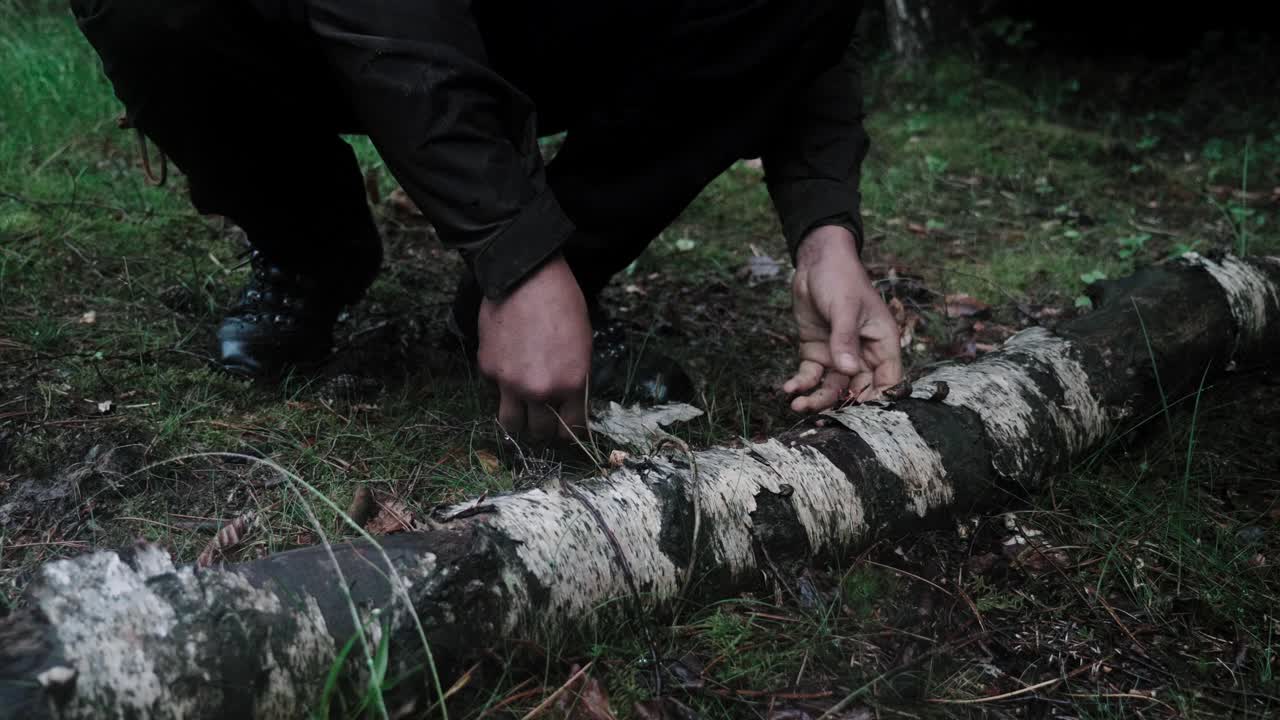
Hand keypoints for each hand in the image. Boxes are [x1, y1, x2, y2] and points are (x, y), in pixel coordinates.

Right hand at [478, 254, 591, 441]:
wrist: (526, 277)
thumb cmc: (563, 304)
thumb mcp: (583, 345)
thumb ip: (574, 379)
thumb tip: (566, 402)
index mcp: (571, 383)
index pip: (571, 429)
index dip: (569, 432)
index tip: (566, 430)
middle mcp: (540, 390)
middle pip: (540, 431)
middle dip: (543, 428)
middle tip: (543, 418)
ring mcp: (510, 383)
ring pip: (511, 424)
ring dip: (518, 420)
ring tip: (521, 409)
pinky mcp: (488, 370)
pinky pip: (494, 390)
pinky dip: (501, 385)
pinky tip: (508, 365)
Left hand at [784, 226, 902, 411]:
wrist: (815, 262)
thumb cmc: (841, 278)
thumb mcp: (844, 308)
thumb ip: (845, 339)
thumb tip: (847, 370)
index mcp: (882, 343)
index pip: (888, 380)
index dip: (878, 400)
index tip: (859, 417)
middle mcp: (863, 354)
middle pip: (857, 390)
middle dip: (840, 406)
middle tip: (820, 418)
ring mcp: (839, 355)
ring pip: (832, 387)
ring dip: (816, 399)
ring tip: (797, 405)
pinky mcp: (817, 352)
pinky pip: (812, 375)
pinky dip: (801, 383)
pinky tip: (788, 389)